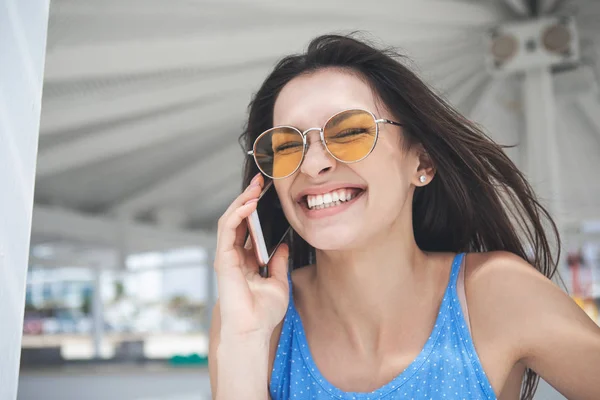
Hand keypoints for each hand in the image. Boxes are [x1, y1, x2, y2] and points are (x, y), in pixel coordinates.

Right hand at [214, 174, 289, 338]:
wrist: (253, 330)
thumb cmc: (263, 312)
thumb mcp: (278, 282)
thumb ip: (279, 263)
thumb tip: (284, 246)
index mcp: (244, 260)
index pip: (246, 227)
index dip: (253, 209)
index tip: (265, 193)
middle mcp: (234, 256)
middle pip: (236, 219)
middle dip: (247, 198)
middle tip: (259, 182)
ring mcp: (227, 256)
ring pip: (229, 220)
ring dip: (241, 201)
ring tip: (255, 187)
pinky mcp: (224, 259)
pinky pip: (228, 230)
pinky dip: (238, 214)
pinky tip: (250, 204)